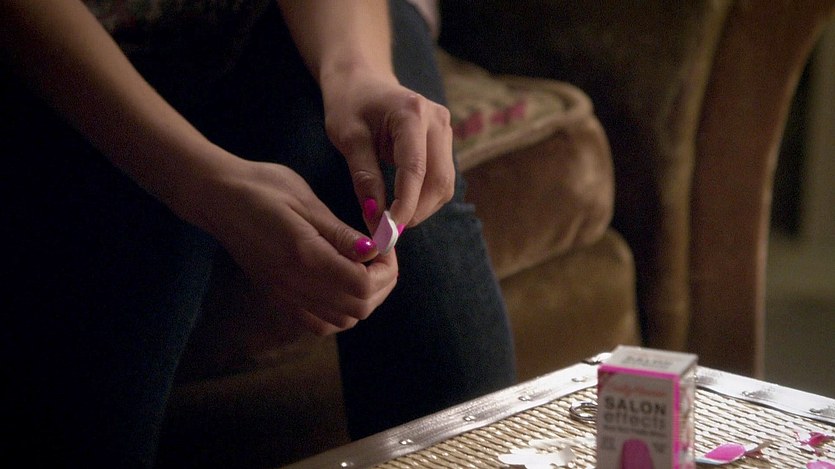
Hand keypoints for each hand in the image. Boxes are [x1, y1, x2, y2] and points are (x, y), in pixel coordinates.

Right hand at [196, 152, 398, 334]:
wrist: (217, 197)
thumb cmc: (261, 187)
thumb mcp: (307, 201)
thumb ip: (341, 233)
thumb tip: (375, 250)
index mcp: (303, 255)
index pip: (362, 285)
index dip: (385, 268)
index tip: (386, 244)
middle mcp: (293, 284)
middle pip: (358, 309)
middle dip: (381, 285)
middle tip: (381, 256)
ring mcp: (283, 295)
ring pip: (342, 321)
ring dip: (363, 300)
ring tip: (365, 268)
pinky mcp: (277, 298)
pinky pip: (319, 323)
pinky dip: (340, 310)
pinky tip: (342, 283)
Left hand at [321, 70, 454, 230]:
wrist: (362, 79)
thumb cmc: (350, 104)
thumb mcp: (348, 138)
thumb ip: (364, 178)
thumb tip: (376, 219)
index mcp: (412, 113)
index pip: (415, 168)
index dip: (405, 204)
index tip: (389, 230)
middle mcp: (437, 120)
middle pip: (440, 179)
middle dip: (417, 210)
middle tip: (389, 230)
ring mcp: (445, 130)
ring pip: (445, 183)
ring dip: (423, 207)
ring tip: (393, 217)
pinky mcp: (444, 141)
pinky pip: (442, 178)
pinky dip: (425, 198)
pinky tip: (403, 203)